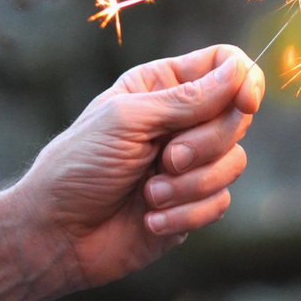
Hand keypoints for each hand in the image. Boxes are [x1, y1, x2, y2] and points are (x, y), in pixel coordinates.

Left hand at [12, 44, 263, 290]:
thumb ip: (188, 98)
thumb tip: (240, 72)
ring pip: (234, 162)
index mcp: (164, 85)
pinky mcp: (193, 203)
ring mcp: (191, 163)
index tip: (245, 102)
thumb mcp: (129, 119)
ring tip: (150, 194)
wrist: (55, 236)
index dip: (245, 80)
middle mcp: (183, 120)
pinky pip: (221, 202)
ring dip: (191, 184)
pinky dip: (186, 213)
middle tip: (167, 158)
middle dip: (206, 143)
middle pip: (238, 116)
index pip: (225, 65)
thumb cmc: (79, 166)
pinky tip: (150, 219)